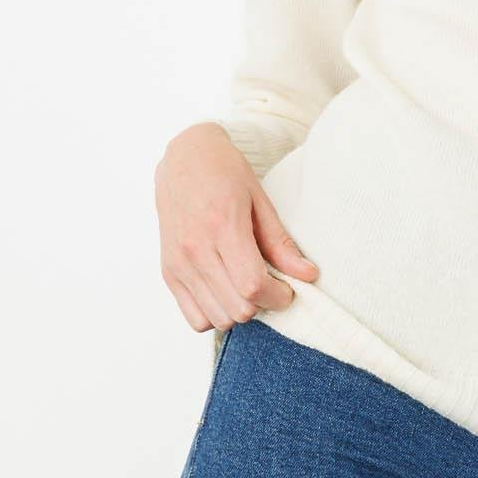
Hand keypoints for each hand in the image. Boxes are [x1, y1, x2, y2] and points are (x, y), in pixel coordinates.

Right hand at [155, 122, 318, 334]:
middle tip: (272, 285)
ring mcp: (178, 263)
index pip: (252, 285)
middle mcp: (195, 249)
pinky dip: (215, 314)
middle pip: (237, 308)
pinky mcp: (168, 272)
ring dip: (240, 311)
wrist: (183, 158)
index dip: (278, 296)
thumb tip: (308, 274)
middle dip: (263, 304)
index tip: (289, 289)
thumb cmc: (224, 172)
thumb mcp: (260, 200)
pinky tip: (226, 291)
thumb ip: (281, 243)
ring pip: (217, 319)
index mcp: (222, 226)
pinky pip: (195, 318)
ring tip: (248, 287)